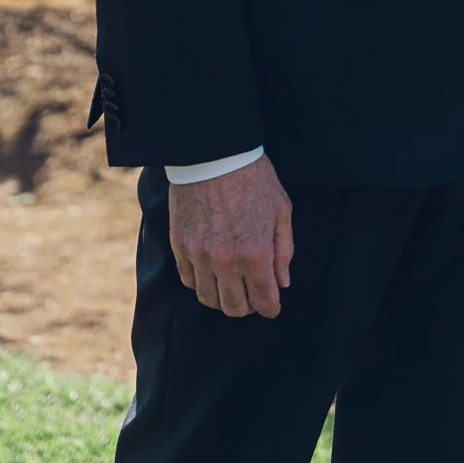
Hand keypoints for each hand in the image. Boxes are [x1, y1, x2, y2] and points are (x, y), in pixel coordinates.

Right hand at [169, 155, 293, 318]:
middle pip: (234, 307)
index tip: (272, 306)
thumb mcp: (281, 209)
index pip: (263, 300)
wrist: (214, 154)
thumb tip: (282, 282)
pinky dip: (201, 283)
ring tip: (231, 286)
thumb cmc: (253, 178)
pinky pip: (188, 280)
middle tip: (253, 296)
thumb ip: (284, 250)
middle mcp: (226, 261)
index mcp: (255, 252)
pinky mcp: (180, 246)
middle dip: (248, 307)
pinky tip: (211, 272)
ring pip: (209, 299)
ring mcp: (199, 255)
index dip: (271, 308)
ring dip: (223, 299)